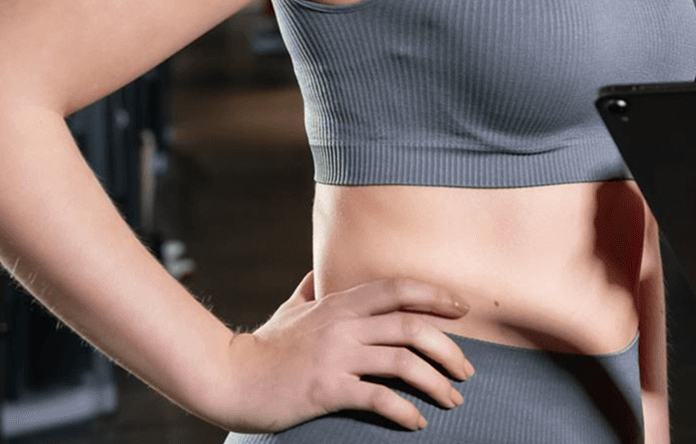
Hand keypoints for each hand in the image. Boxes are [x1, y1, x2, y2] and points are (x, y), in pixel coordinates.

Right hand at [203, 272, 477, 431]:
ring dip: (436, 383)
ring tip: (452, 400)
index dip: (435, 295)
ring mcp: (335, 356)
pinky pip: (378, 398)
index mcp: (339, 303)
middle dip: (448, 349)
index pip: (399, 289)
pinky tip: (416, 422)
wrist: (229, 378)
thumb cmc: (264, 347)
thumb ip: (311, 289)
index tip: (462, 308)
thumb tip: (320, 273)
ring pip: (403, 362)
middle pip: (412, 326)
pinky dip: (405, 411)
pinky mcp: (327, 389)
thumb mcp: (291, 309)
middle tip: (466, 371)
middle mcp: (342, 325)